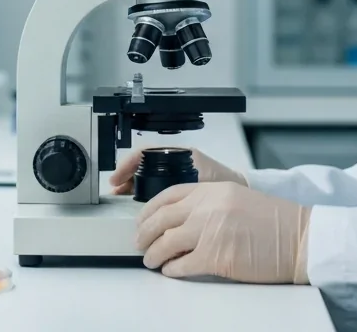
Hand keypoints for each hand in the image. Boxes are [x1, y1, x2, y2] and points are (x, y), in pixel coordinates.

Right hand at [108, 146, 245, 195]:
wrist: (241, 191)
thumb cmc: (225, 183)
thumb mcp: (200, 183)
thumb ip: (182, 191)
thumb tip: (159, 204)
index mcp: (180, 154)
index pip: (144, 152)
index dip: (127, 164)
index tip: (117, 178)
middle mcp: (175, 159)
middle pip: (142, 164)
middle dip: (126, 177)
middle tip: (115, 191)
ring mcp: (176, 170)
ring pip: (146, 175)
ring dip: (132, 185)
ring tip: (122, 198)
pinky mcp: (178, 183)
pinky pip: (155, 185)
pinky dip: (144, 193)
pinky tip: (138, 205)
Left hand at [135, 181, 310, 283]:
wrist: (299, 238)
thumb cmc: (274, 222)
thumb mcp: (235, 198)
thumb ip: (207, 204)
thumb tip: (178, 222)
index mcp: (211, 190)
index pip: (167, 196)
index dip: (149, 211)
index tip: (142, 220)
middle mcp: (207, 207)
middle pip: (160, 220)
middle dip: (144, 234)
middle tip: (139, 243)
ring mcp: (210, 232)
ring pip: (165, 244)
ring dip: (154, 255)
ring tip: (151, 260)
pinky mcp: (216, 258)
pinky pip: (182, 266)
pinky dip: (172, 270)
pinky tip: (172, 271)